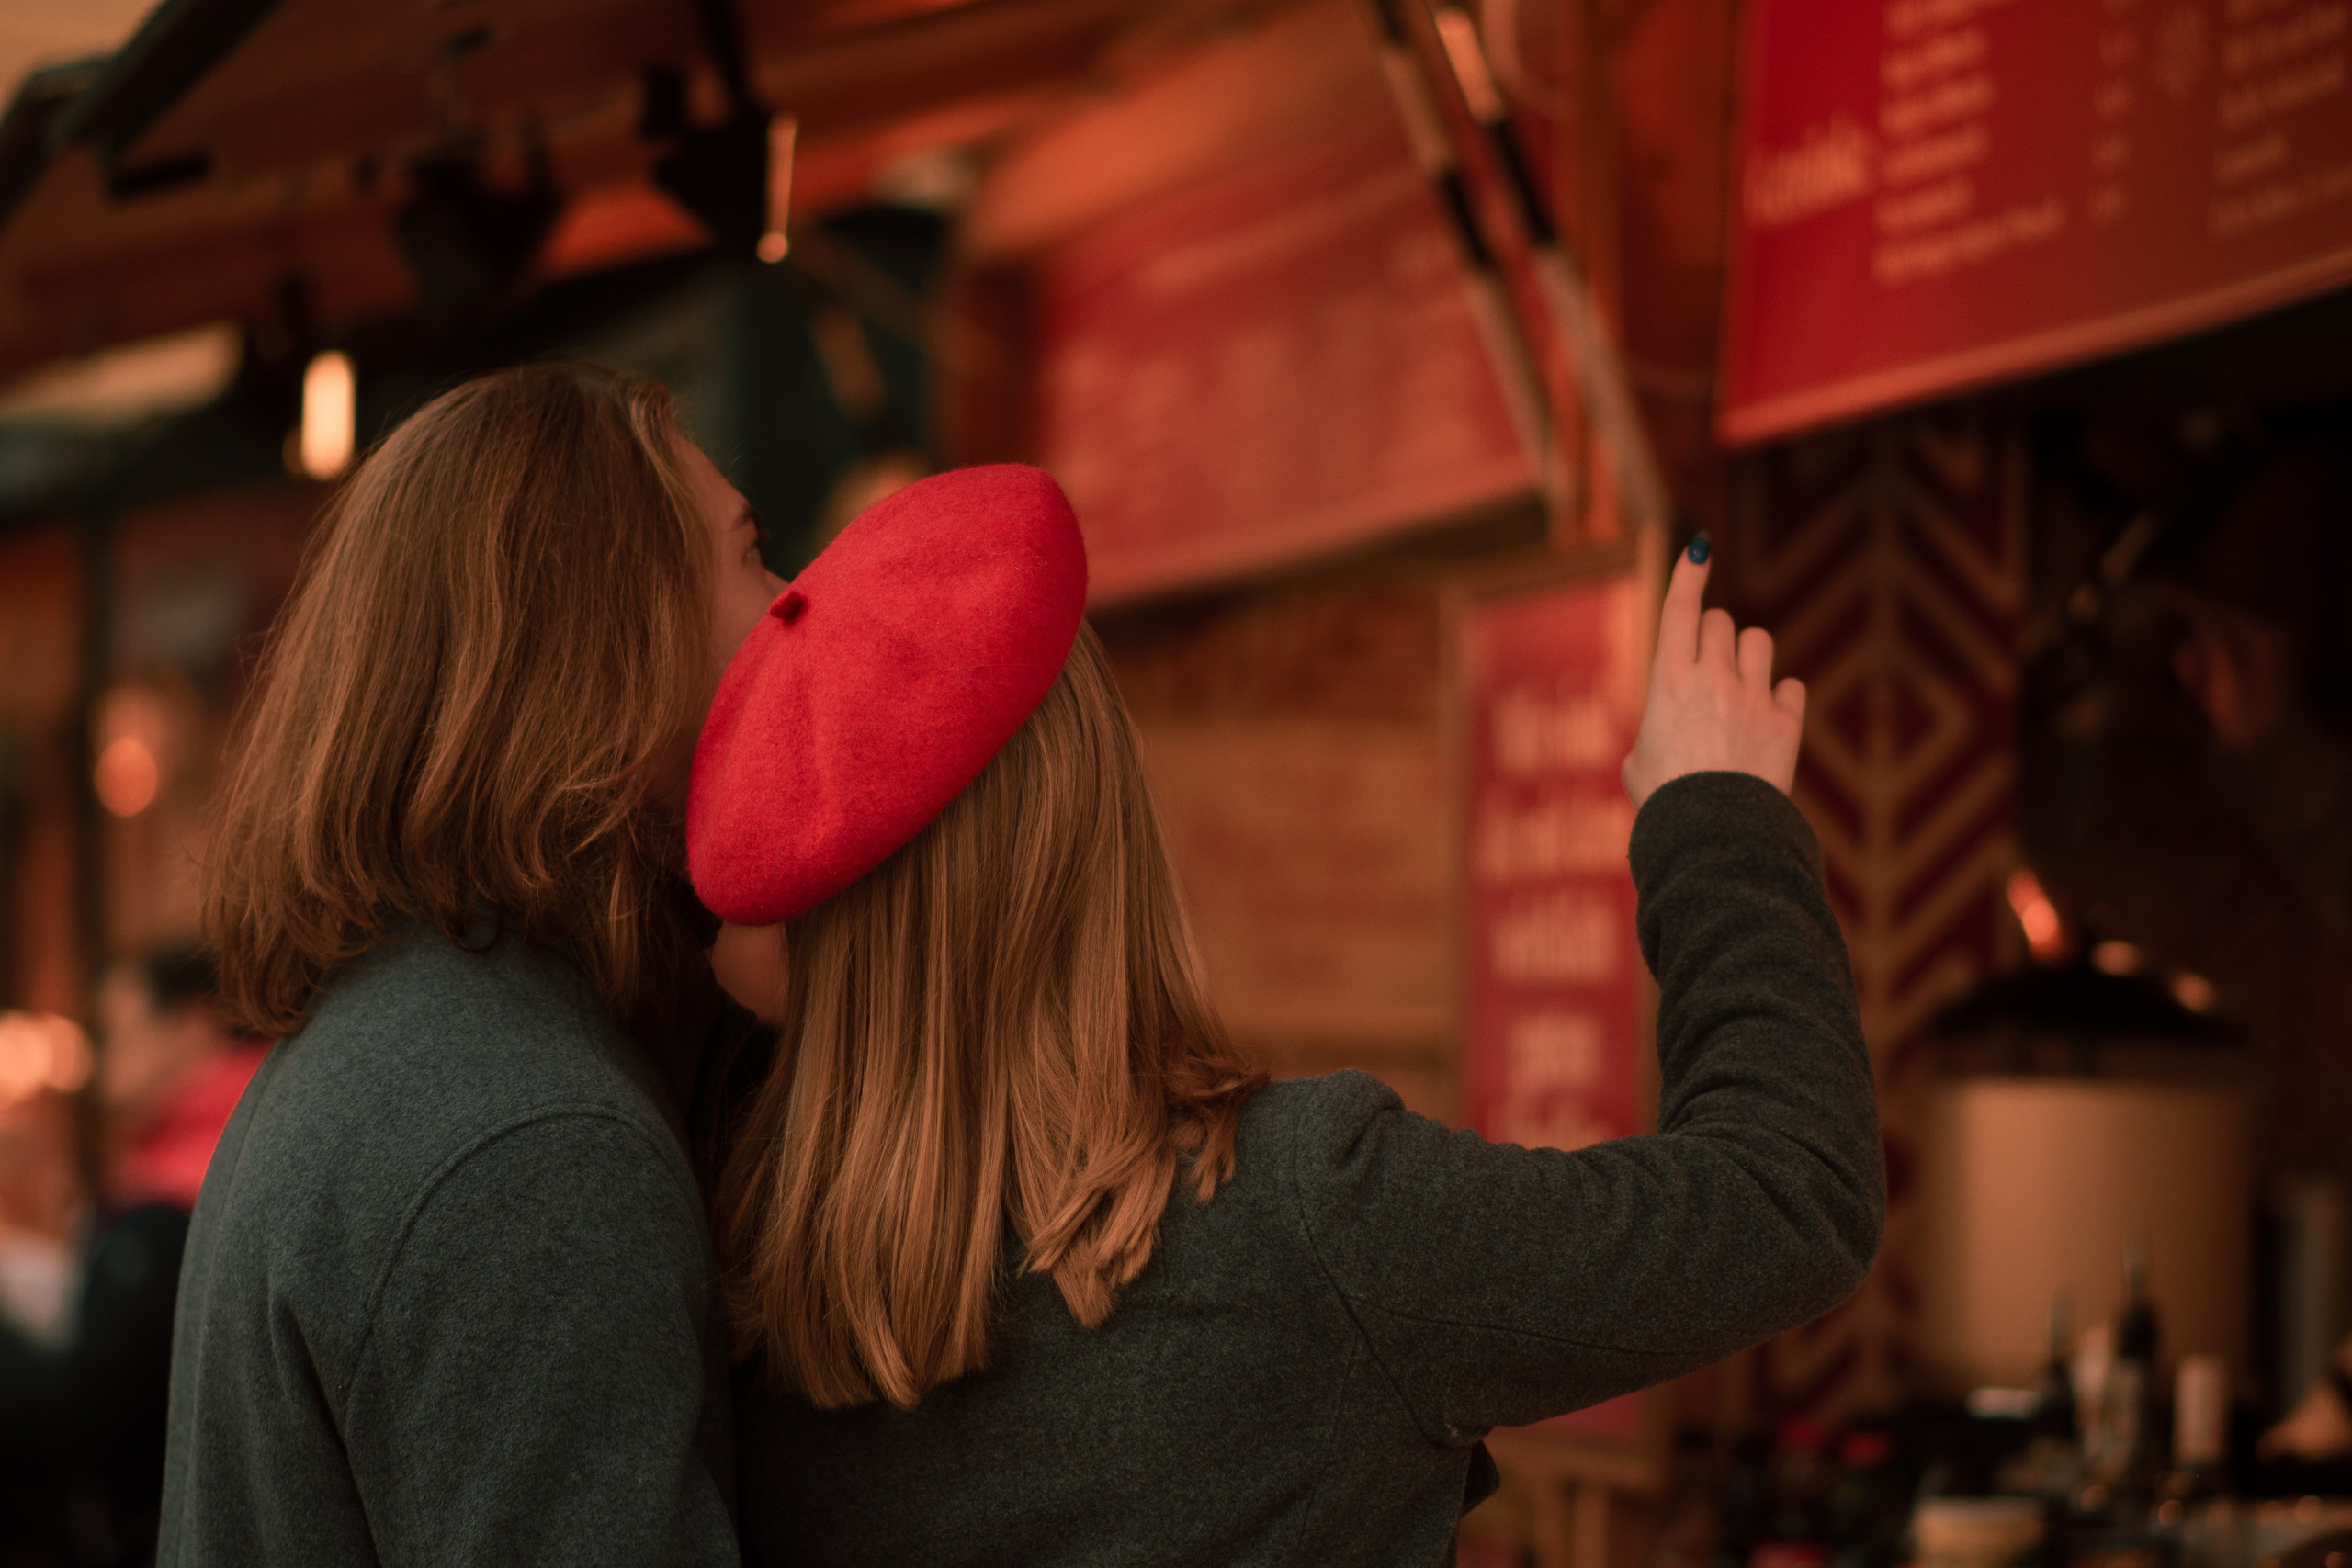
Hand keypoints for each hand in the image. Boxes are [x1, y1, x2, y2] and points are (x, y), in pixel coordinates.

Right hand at [1621, 536, 1806, 807]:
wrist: (1715, 835)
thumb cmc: (1665, 804)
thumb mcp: (1639, 764)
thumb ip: (1653, 735)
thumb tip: (1659, 742)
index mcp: (1667, 680)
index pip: (1680, 608)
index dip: (1689, 572)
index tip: (1699, 545)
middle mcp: (1712, 677)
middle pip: (1718, 621)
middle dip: (1711, 636)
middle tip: (1705, 671)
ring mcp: (1753, 696)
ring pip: (1758, 641)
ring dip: (1747, 655)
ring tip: (1740, 688)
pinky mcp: (1786, 722)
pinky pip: (1790, 686)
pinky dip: (1780, 697)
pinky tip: (1769, 720)